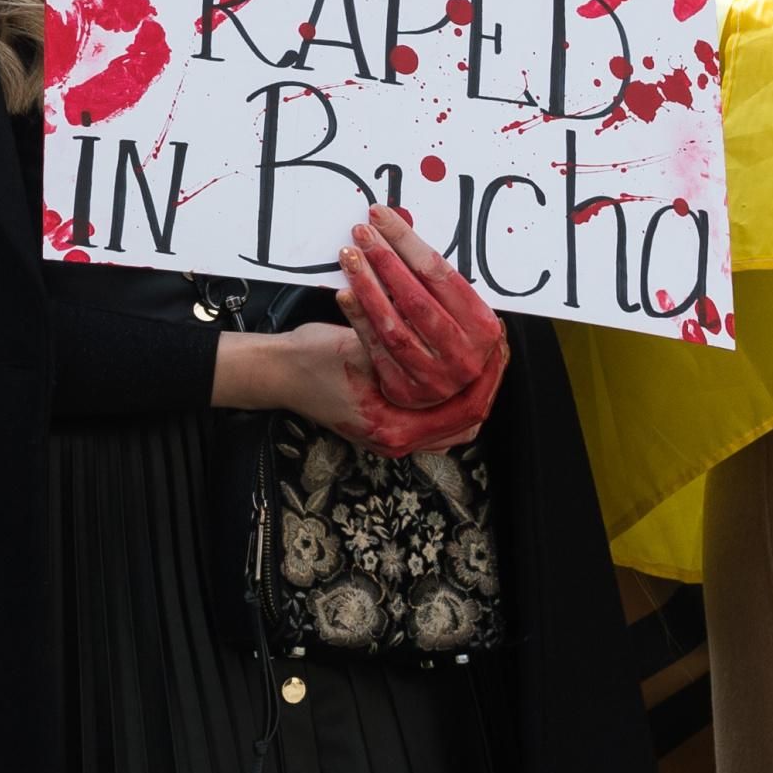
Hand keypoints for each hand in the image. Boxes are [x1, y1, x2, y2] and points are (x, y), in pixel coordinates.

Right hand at [219, 320, 495, 459]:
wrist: (274, 373)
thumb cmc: (308, 359)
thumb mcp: (358, 345)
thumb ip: (400, 346)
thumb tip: (448, 329)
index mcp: (394, 430)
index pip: (465, 413)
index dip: (488, 380)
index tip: (499, 351)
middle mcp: (396, 442)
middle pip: (466, 423)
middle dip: (485, 386)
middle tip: (498, 354)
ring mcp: (391, 438)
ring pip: (452, 424)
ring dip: (470, 393)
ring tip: (483, 363)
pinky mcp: (386, 427)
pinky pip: (434, 420)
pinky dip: (448, 399)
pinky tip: (452, 375)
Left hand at [337, 208, 506, 413]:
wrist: (447, 391)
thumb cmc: (450, 333)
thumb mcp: (458, 310)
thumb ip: (435, 281)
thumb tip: (394, 230)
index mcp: (484, 327)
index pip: (440, 275)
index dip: (407, 242)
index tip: (380, 217)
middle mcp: (465, 356)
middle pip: (416, 299)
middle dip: (385, 260)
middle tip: (361, 233)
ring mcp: (436, 378)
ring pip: (394, 326)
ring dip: (367, 286)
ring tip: (348, 257)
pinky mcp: (407, 390)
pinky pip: (377, 348)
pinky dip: (359, 318)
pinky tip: (344, 293)